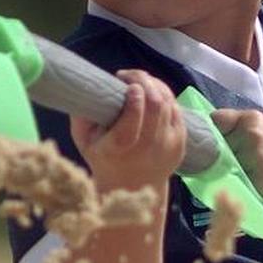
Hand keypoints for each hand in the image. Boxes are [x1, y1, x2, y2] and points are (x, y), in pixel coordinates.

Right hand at [72, 70, 185, 191]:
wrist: (133, 187)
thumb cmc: (103, 157)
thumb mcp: (83, 140)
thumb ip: (82, 115)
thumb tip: (86, 86)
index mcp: (118, 150)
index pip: (130, 126)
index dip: (134, 102)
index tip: (127, 85)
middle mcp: (146, 150)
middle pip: (155, 106)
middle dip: (143, 81)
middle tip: (129, 76)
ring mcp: (167, 147)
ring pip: (167, 103)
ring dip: (154, 84)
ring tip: (139, 81)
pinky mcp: (180, 143)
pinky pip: (176, 109)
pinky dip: (165, 94)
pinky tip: (152, 91)